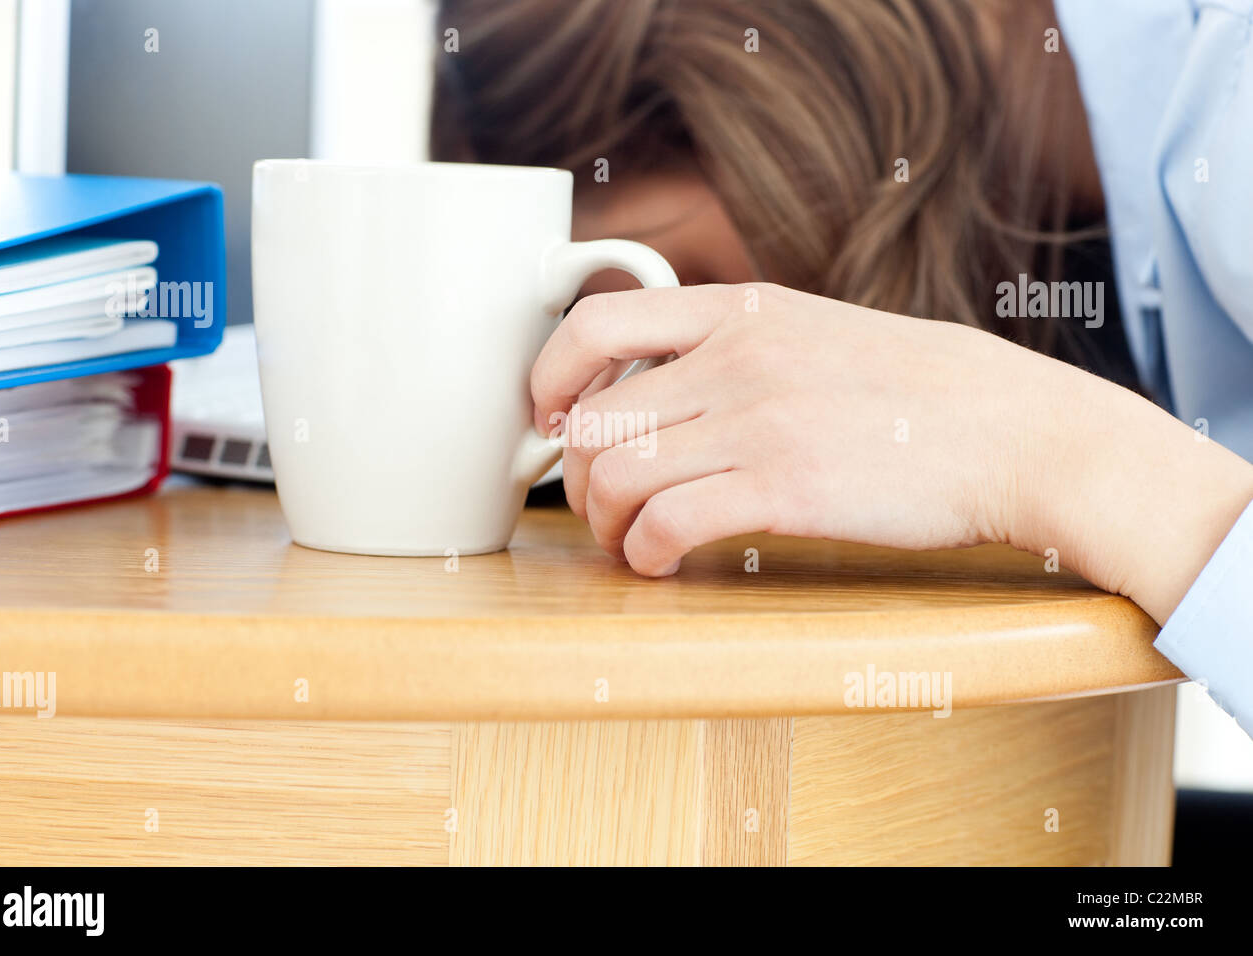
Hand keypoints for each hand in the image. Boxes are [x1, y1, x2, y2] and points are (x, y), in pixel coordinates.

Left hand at [531, 283, 1252, 624]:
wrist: (1019, 433)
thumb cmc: (926, 392)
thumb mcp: (821, 331)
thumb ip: (741, 345)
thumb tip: (667, 386)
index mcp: (743, 310)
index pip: (595, 319)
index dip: (549, 375)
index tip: (550, 418)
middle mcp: (737, 357)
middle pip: (592, 417)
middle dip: (573, 475)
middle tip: (597, 506)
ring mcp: (759, 420)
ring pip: (613, 474)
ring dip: (603, 524)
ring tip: (629, 544)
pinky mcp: (784, 487)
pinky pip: (665, 523)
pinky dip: (643, 554)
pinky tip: (662, 563)